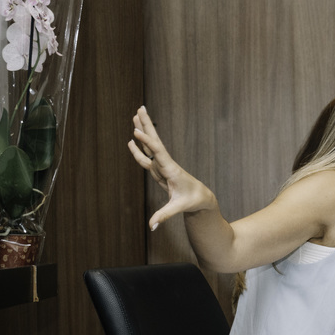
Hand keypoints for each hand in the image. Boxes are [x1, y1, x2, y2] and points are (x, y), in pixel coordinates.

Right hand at [128, 106, 214, 229]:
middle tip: (140, 108)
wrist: (202, 198)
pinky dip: (140, 147)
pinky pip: (147, 155)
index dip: (147, 143)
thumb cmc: (192, 201)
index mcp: (171, 169)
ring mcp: (162, 165)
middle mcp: (166, 163)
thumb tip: (152, 227)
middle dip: (147, 126)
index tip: (136, 132)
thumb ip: (164, 216)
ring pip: (151, 145)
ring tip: (137, 114)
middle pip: (154, 141)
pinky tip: (132, 139)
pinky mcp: (160, 169)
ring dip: (144, 130)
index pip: (157, 153)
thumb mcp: (179, 208)